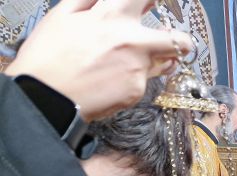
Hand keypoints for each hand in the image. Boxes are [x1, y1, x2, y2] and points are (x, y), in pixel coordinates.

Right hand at [6, 0, 191, 120]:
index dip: (154, 0)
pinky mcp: (137, 91)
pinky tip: (117, 79)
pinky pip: (147, 81)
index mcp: (113, 15)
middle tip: (171, 40)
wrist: (46, 95)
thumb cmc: (49, 54)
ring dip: (162, 59)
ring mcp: (138, 68)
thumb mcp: (64, 13)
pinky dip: (137, 78)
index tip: (155, 3)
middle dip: (180, 40)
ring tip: (142, 59)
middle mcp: (133, 40)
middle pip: (180, 40)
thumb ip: (93, 0)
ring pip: (168, 62)